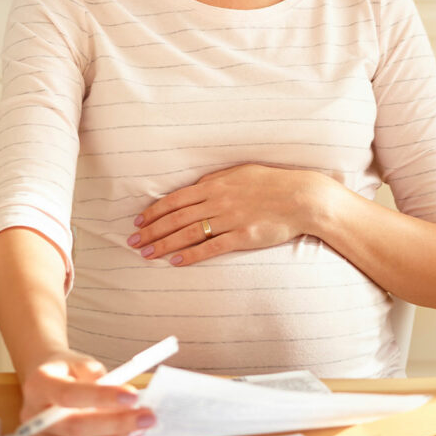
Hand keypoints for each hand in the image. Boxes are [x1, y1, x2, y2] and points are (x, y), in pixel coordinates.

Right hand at [19, 349, 155, 435]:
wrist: (48, 382)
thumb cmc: (69, 371)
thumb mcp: (83, 362)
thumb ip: (101, 379)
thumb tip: (126, 402)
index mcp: (39, 385)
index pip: (69, 395)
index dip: (102, 397)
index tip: (133, 396)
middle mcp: (34, 416)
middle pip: (74, 428)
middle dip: (115, 424)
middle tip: (146, 417)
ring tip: (138, 430)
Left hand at [128, 164, 333, 265]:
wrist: (301, 197)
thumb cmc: (272, 182)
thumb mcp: (240, 173)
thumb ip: (215, 181)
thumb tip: (195, 188)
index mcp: (215, 184)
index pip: (176, 199)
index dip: (154, 212)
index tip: (138, 222)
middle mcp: (218, 201)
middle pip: (176, 218)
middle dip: (151, 231)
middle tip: (133, 242)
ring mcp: (230, 219)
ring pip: (188, 233)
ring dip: (164, 244)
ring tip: (146, 254)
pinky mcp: (243, 236)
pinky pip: (211, 247)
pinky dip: (191, 255)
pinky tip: (175, 262)